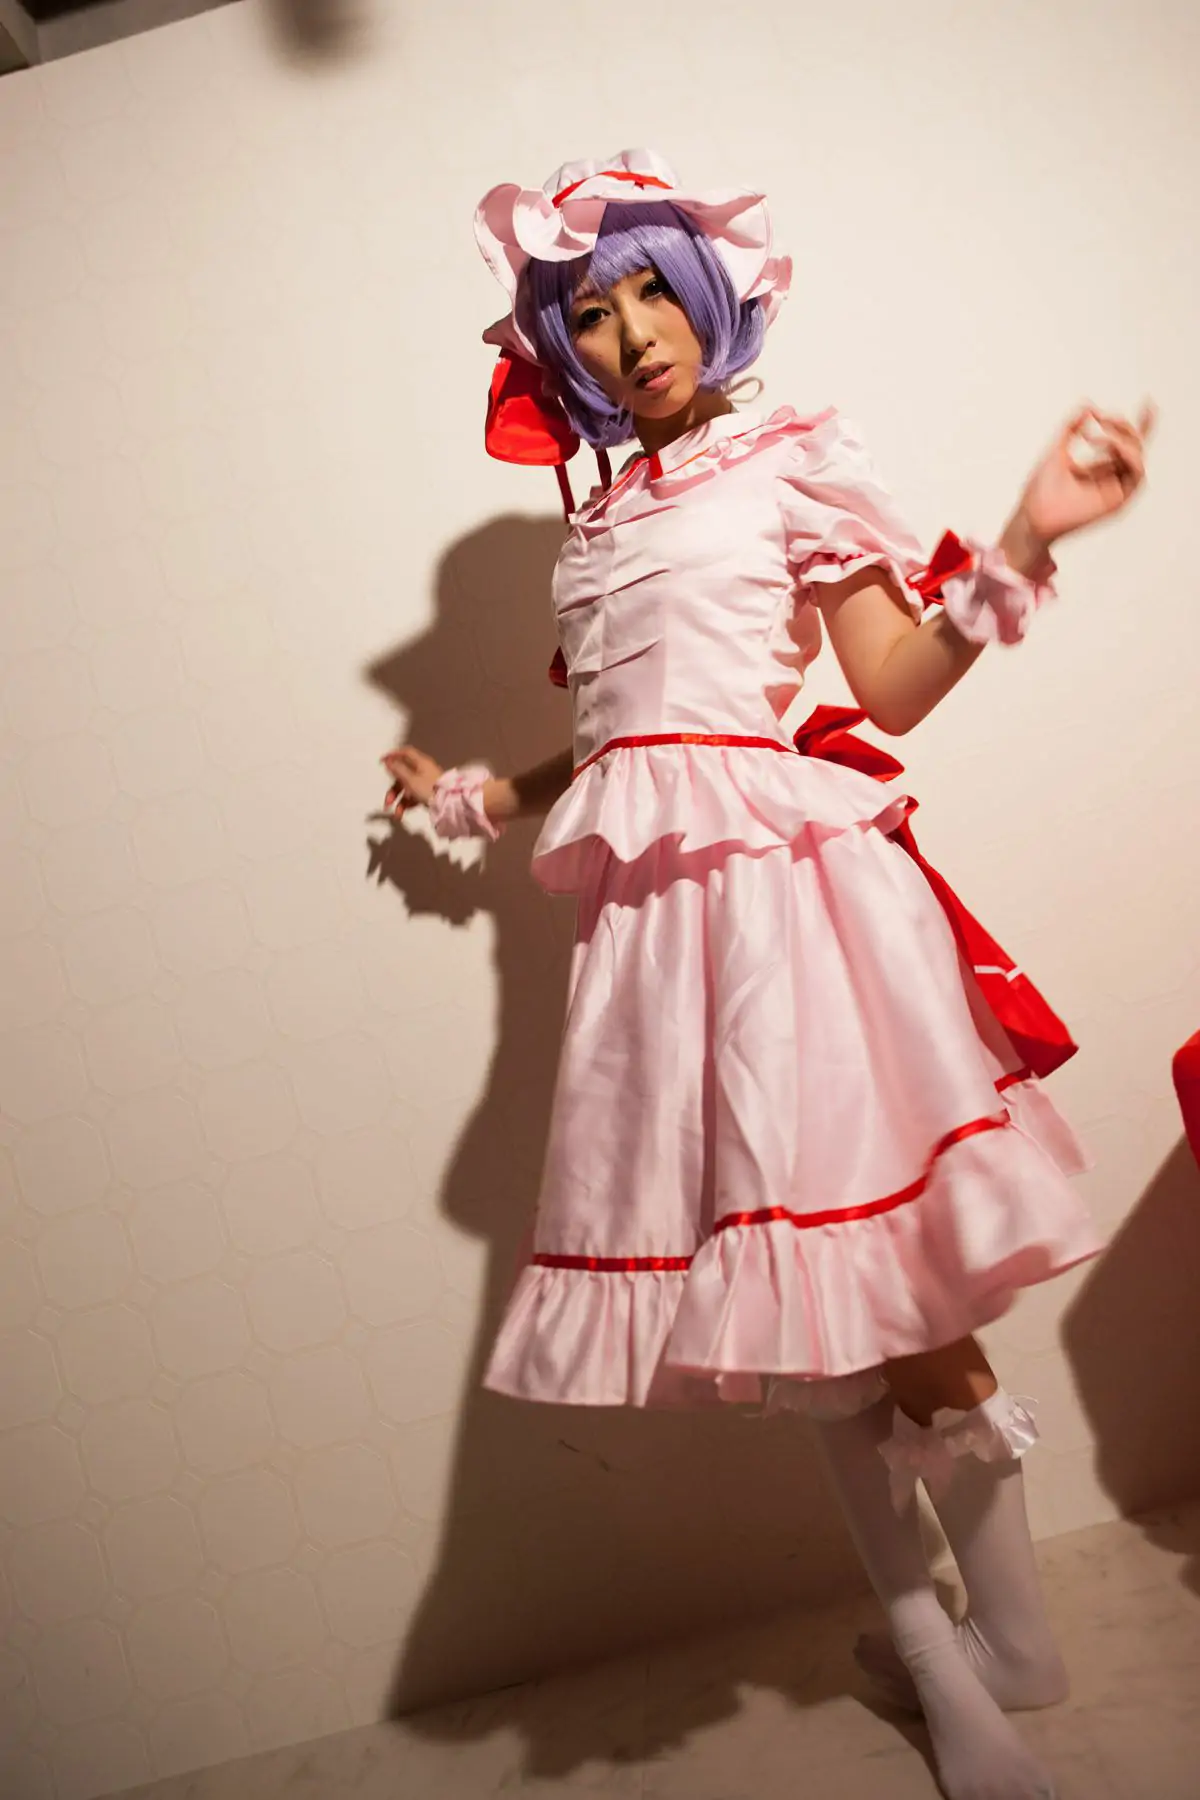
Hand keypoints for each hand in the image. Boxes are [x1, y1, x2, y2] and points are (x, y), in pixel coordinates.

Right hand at [380, 746, 443, 815]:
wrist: (448, 804)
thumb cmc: (430, 789)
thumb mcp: (410, 780)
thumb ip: (398, 770)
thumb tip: (389, 761)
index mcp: (420, 763)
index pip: (405, 753)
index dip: (393, 755)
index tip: (383, 761)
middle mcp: (423, 771)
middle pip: (403, 775)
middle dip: (393, 789)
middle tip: (387, 800)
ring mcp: (426, 782)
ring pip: (407, 788)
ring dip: (399, 800)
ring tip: (396, 813)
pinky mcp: (428, 793)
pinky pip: (413, 796)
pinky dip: (407, 804)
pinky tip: (403, 813)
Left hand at [1010, 403, 1153, 556]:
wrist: (1031, 514)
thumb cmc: (1039, 489)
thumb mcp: (1056, 448)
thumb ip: (1071, 427)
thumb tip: (1088, 405)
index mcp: (1097, 467)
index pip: (1126, 442)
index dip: (1142, 423)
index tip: (1147, 401)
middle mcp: (1110, 477)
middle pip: (1135, 446)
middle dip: (1123, 426)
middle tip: (1102, 418)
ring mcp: (1115, 489)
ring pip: (1138, 457)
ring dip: (1124, 439)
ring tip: (1097, 437)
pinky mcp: (1117, 501)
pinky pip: (1137, 474)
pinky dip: (1130, 456)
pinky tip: (1113, 446)